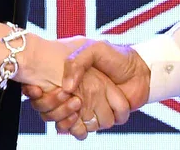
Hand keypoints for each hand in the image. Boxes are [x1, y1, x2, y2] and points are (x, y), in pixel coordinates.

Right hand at [23, 39, 149, 136]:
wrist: (143, 71)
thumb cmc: (118, 57)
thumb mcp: (96, 49)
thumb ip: (78, 62)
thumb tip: (67, 89)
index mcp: (71, 76)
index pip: (45, 91)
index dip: (40, 94)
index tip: (36, 90)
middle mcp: (76, 93)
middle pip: (51, 111)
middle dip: (55, 109)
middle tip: (68, 99)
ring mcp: (87, 107)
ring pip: (66, 122)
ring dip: (69, 119)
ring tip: (76, 108)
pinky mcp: (98, 119)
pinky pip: (84, 130)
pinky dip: (82, 129)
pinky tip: (83, 121)